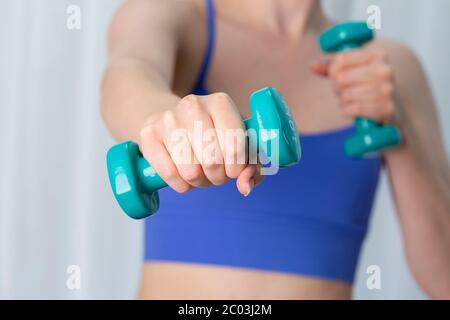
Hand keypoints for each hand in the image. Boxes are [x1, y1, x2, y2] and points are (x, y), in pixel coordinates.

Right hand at [139, 93, 262, 195]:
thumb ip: (252, 167)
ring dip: (199, 181)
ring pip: (190, 171)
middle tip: (216, 173)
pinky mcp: (148, 134)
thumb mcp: (238, 145)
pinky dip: (180, 185)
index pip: (235, 146)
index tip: (233, 170)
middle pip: (212, 161)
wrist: (172, 120)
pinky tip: (183, 175)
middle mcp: (193, 105)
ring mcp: (168, 119)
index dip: (237, 168)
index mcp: (221, 102)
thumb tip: (245, 187)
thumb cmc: (213, 137)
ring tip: (200, 172)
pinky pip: (169, 175)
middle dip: (218, 177)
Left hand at [312, 49, 395, 122]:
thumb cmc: (367, 88)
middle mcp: (385, 70)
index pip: (341, 59)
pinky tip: (354, 109)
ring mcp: (387, 89)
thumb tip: (313, 66)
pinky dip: (348, 111)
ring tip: (350, 100)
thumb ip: (331, 67)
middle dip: (336, 87)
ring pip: (346, 95)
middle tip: (343, 90)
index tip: (336, 75)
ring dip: (343, 100)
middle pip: (341, 77)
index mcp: (377, 55)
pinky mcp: (386, 108)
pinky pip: (353, 109)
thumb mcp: (352, 72)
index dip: (332, 70)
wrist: (393, 110)